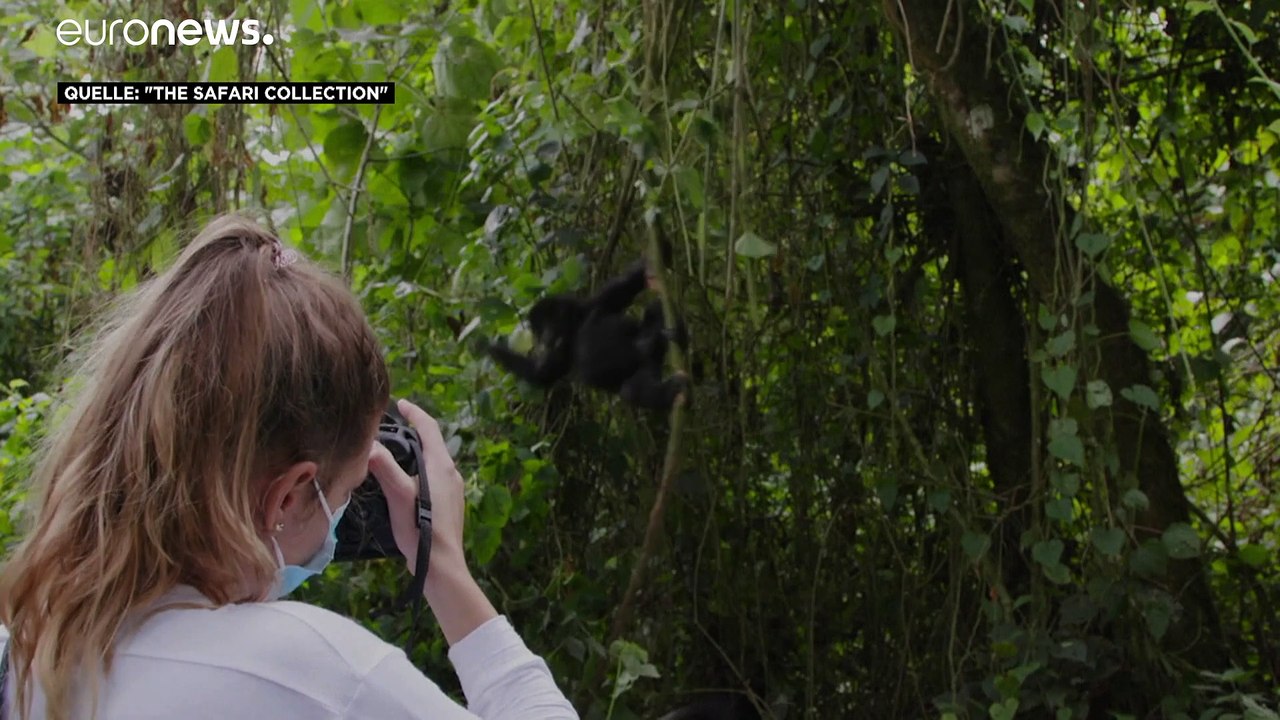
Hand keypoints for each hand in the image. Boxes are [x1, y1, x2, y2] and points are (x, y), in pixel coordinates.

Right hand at [366, 399, 497, 644]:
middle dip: (413, 432)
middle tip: (390, 427)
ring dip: (415, 452)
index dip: (414, 413)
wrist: (442, 567)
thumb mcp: (398, 496)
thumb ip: (384, 468)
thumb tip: (369, 445)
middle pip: (432, 443)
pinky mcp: (450, 505)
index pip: (429, 428)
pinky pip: (433, 477)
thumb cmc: (421, 531)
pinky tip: (403, 483)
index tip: (400, 404)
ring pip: (432, 461)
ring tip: (392, 452)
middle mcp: (451, 473)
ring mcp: (453, 490)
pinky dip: (418, 470)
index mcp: (441, 465)